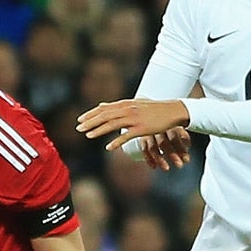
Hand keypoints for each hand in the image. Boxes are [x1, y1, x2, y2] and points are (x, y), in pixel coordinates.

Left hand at [76, 98, 190, 151]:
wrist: (173, 110)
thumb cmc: (153, 108)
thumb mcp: (134, 103)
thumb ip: (117, 106)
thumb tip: (101, 105)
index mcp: (125, 104)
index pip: (104, 108)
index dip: (90, 114)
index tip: (79, 120)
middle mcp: (128, 109)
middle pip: (105, 115)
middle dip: (90, 122)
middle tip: (78, 129)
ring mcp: (135, 119)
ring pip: (113, 124)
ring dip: (99, 130)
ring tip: (88, 136)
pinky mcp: (142, 129)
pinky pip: (126, 136)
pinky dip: (116, 142)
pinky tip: (108, 147)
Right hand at [139, 125, 192, 170]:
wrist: (148, 115)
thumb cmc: (168, 125)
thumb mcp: (177, 126)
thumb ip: (183, 137)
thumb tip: (187, 148)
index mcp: (168, 124)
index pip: (175, 137)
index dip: (181, 149)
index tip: (186, 159)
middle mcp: (157, 128)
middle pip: (164, 143)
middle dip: (172, 155)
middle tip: (179, 165)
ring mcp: (148, 133)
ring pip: (153, 148)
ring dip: (160, 159)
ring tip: (166, 168)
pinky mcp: (141, 138)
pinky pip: (144, 150)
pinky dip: (149, 159)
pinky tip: (154, 166)